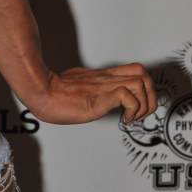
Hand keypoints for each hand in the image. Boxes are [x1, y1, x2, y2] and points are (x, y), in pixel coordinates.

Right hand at [26, 63, 156, 125]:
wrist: (40, 91)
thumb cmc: (52, 92)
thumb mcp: (78, 86)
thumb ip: (91, 90)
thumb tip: (97, 98)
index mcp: (102, 77)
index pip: (134, 70)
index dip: (144, 89)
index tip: (138, 108)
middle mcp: (106, 79)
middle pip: (143, 74)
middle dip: (150, 96)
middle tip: (141, 113)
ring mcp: (104, 87)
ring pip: (140, 83)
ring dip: (144, 104)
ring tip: (133, 117)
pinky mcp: (100, 98)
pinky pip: (127, 96)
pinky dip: (133, 110)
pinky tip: (124, 120)